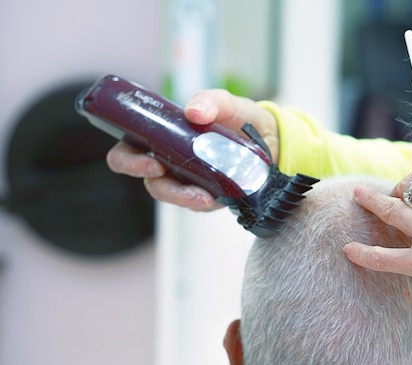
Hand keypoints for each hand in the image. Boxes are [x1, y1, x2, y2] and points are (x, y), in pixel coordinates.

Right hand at [106, 89, 278, 210]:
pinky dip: (203, 202)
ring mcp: (188, 181)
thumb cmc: (240, 118)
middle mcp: (170, 161)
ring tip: (200, 195)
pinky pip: (198, 204)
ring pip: (171, 195)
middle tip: (161, 174)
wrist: (272, 140)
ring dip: (181, 196)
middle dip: (149, 180)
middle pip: (145, 178)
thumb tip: (194, 111)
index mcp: (163, 136)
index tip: (147, 161)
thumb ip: (211, 101)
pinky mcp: (208, 196)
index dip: (127, 159)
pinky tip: (213, 198)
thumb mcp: (227, 103)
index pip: (129, 150)